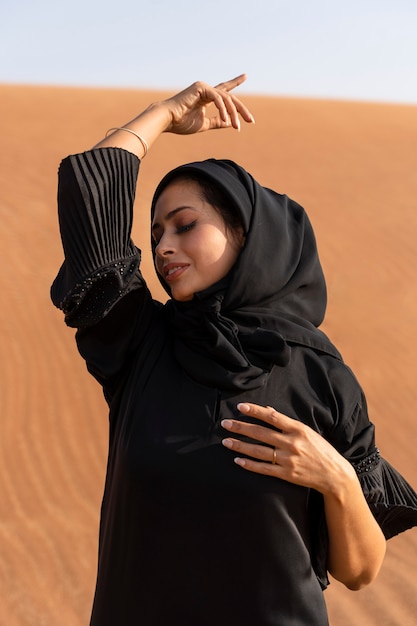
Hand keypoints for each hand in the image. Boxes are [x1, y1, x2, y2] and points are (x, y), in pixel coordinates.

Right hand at [164, 74, 254, 134]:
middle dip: (241, 109)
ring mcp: (203, 87)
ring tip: (237, 126)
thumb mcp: (204, 124)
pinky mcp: (201, 87)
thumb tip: (231, 122)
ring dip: (233, 114)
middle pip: (229, 97)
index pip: (224, 91)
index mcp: (206, 97)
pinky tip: (225, 119)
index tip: (245, 75)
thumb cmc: (182, 123)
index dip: (235, 83)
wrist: (168, 120)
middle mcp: (206, 89)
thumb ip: (217, 122)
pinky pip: (217, 98)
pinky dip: (222, 109)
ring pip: (226, 99)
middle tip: (251, 120)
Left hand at [221, 403, 355, 495]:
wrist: (334, 475)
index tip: (240, 407)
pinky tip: (237, 460)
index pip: (272, 416)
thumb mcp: (307, 431)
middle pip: (261, 433)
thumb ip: (286, 422)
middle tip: (225, 424)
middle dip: (240, 427)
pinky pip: (264, 468)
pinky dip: (249, 464)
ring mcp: (288, 459)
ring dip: (240, 445)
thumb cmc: (320, 450)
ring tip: (225, 441)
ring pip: (258, 451)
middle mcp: (292, 443)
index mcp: (298, 429)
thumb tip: (267, 409)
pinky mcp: (286, 474)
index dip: (255, 411)